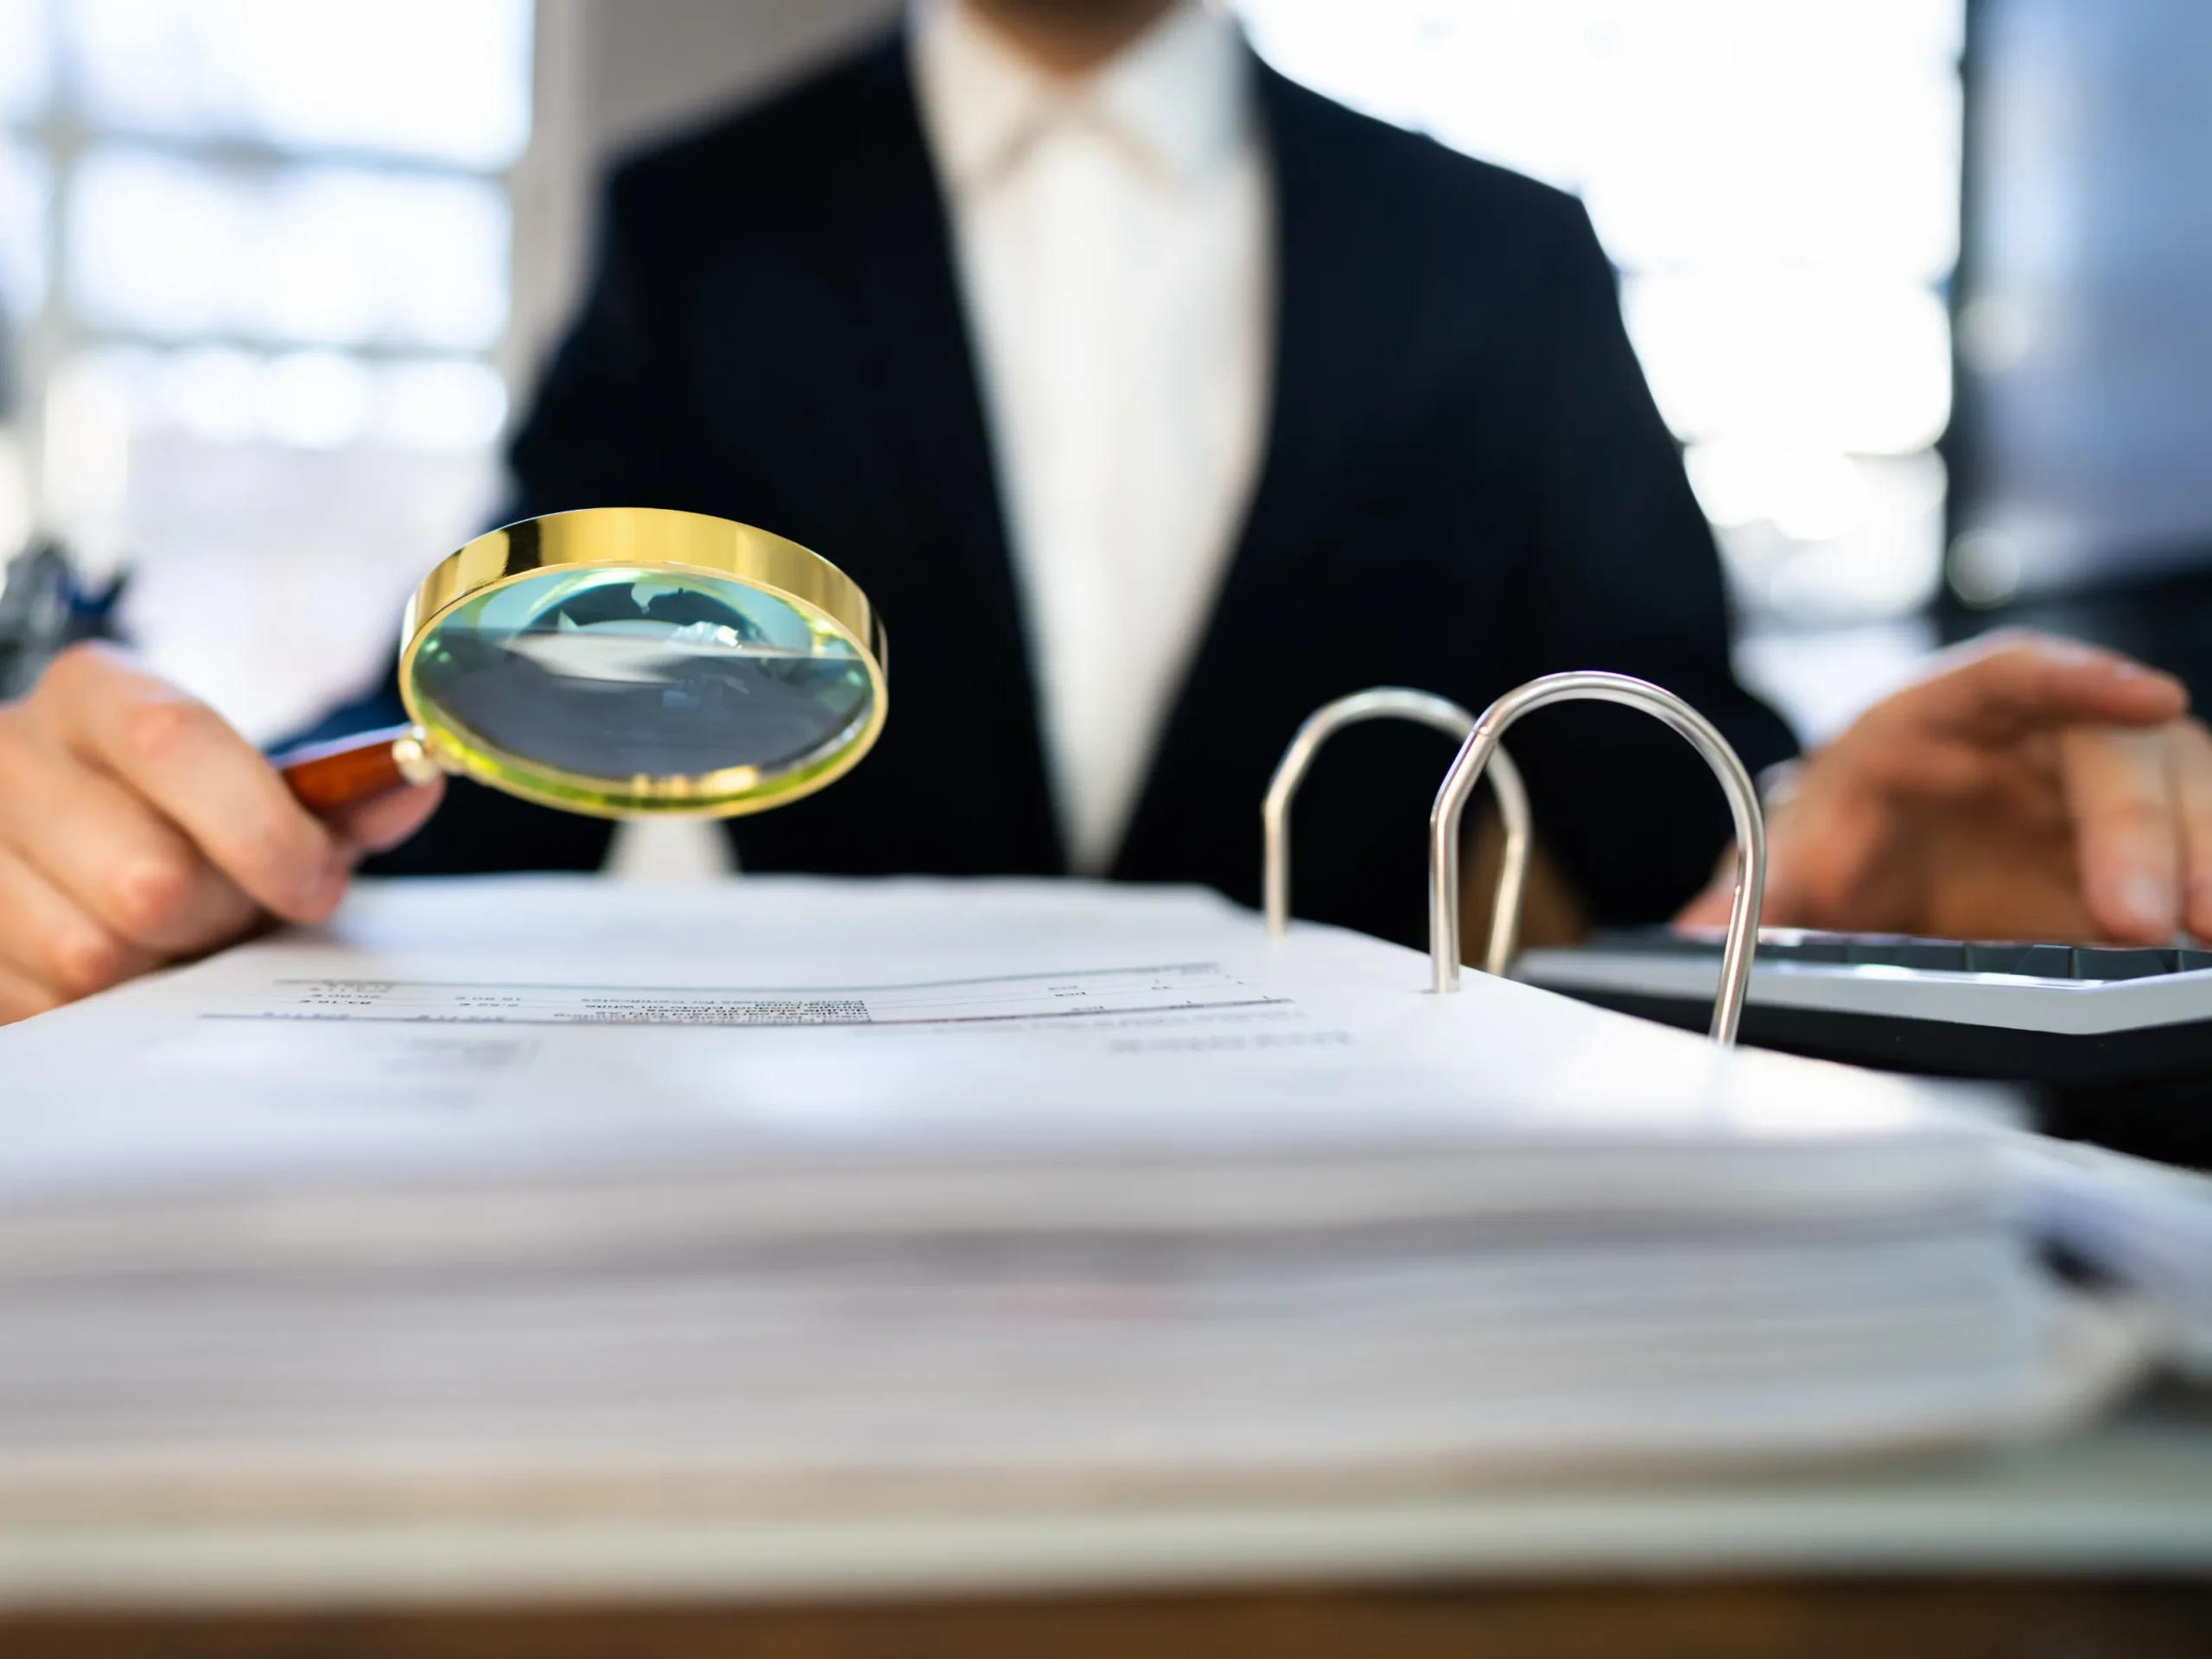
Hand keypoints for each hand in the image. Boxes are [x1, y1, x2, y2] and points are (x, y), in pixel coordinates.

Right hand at [0, 645, 442, 1022]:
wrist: (63, 845)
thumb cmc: (180, 814)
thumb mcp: (259, 789)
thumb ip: (339, 795)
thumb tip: (416, 785)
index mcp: (92, 694)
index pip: (171, 740)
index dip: (260, 825)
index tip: (315, 882)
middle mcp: (8, 758)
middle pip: (145, 876)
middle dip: (219, 915)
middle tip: (234, 910)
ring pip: (95, 955)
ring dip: (165, 968)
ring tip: (175, 935)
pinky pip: (51, 1007)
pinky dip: (111, 1009)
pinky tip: (126, 966)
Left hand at [1679, 632, 2211, 943]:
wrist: (1876, 863)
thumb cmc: (1850, 829)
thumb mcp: (1793, 853)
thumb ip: (1750, 890)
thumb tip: (1694, 933)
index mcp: (1944, 713)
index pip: (2017, 672)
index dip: (2082, 678)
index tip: (2140, 695)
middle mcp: (2040, 737)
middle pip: (2114, 751)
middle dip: (2138, 826)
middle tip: (2141, 913)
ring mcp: (2102, 790)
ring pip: (2181, 795)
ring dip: (2201, 857)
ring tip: (2201, 935)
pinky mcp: (2141, 849)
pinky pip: (2192, 850)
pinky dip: (2205, 879)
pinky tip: (2205, 939)